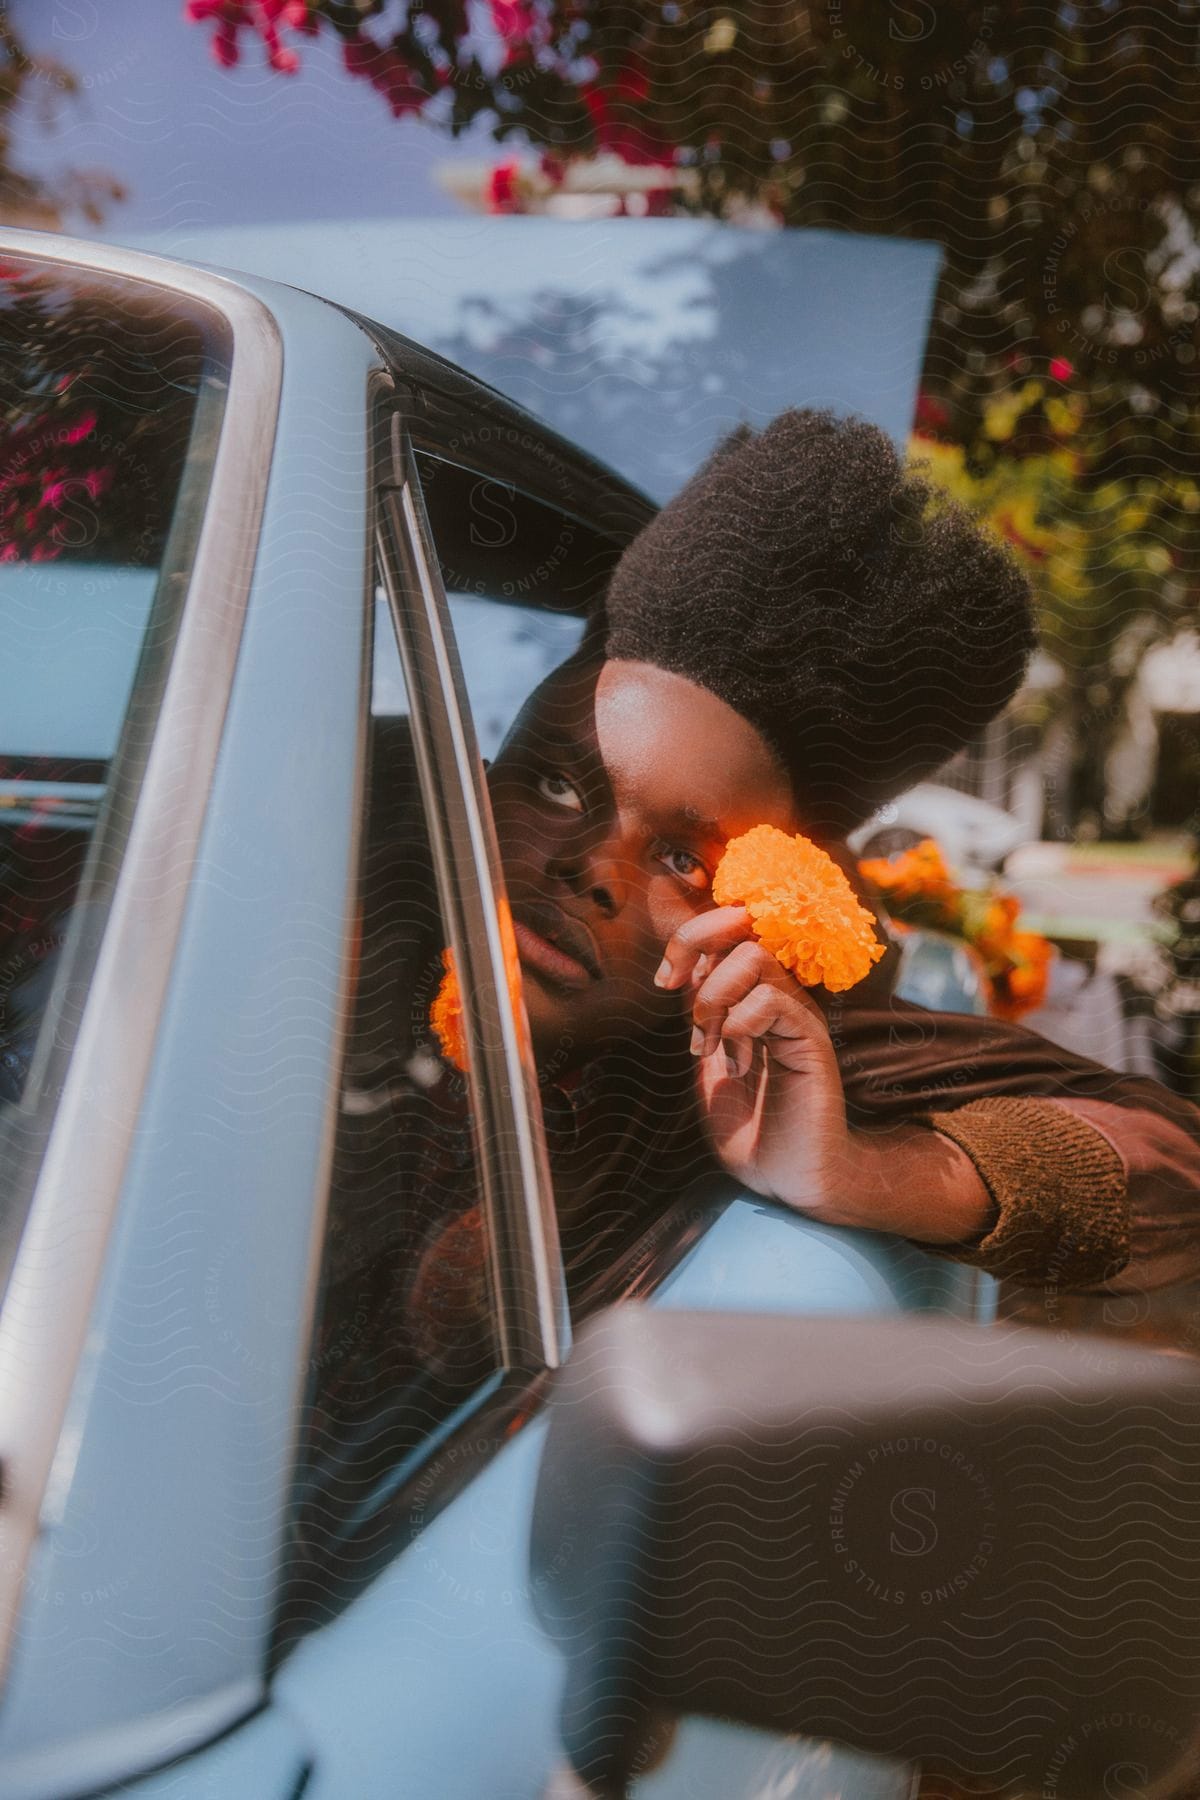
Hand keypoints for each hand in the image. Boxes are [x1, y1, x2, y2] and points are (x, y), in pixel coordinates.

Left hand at [655, 907, 859, 1221]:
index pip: (727, 934)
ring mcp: (796, 1016)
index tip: (664, 981)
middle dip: (698, 955)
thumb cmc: (750, 1129)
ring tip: (710, 1046)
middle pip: (741, 929)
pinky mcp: (811, 1040)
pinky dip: (740, 1027)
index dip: (689, 941)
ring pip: (754, 957)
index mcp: (751, 998)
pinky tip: (739, 1066)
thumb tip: (681, 971)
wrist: (788, 1178)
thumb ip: (699, 1018)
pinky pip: (772, 1000)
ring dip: (716, 999)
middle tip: (686, 1008)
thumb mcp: (707, 1064)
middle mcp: (777, 998)